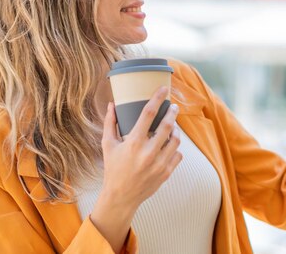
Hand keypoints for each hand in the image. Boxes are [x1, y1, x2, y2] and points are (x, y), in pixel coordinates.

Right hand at [90, 86, 180, 250]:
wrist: (121, 197)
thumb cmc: (113, 168)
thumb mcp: (107, 145)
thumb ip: (110, 123)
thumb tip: (111, 104)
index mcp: (134, 143)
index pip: (149, 113)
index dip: (157, 98)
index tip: (163, 89)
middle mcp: (148, 152)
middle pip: (168, 125)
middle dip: (173, 112)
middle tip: (173, 107)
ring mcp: (159, 163)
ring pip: (176, 140)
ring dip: (176, 130)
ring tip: (172, 126)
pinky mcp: (166, 172)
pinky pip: (178, 154)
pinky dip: (175, 148)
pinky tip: (170, 144)